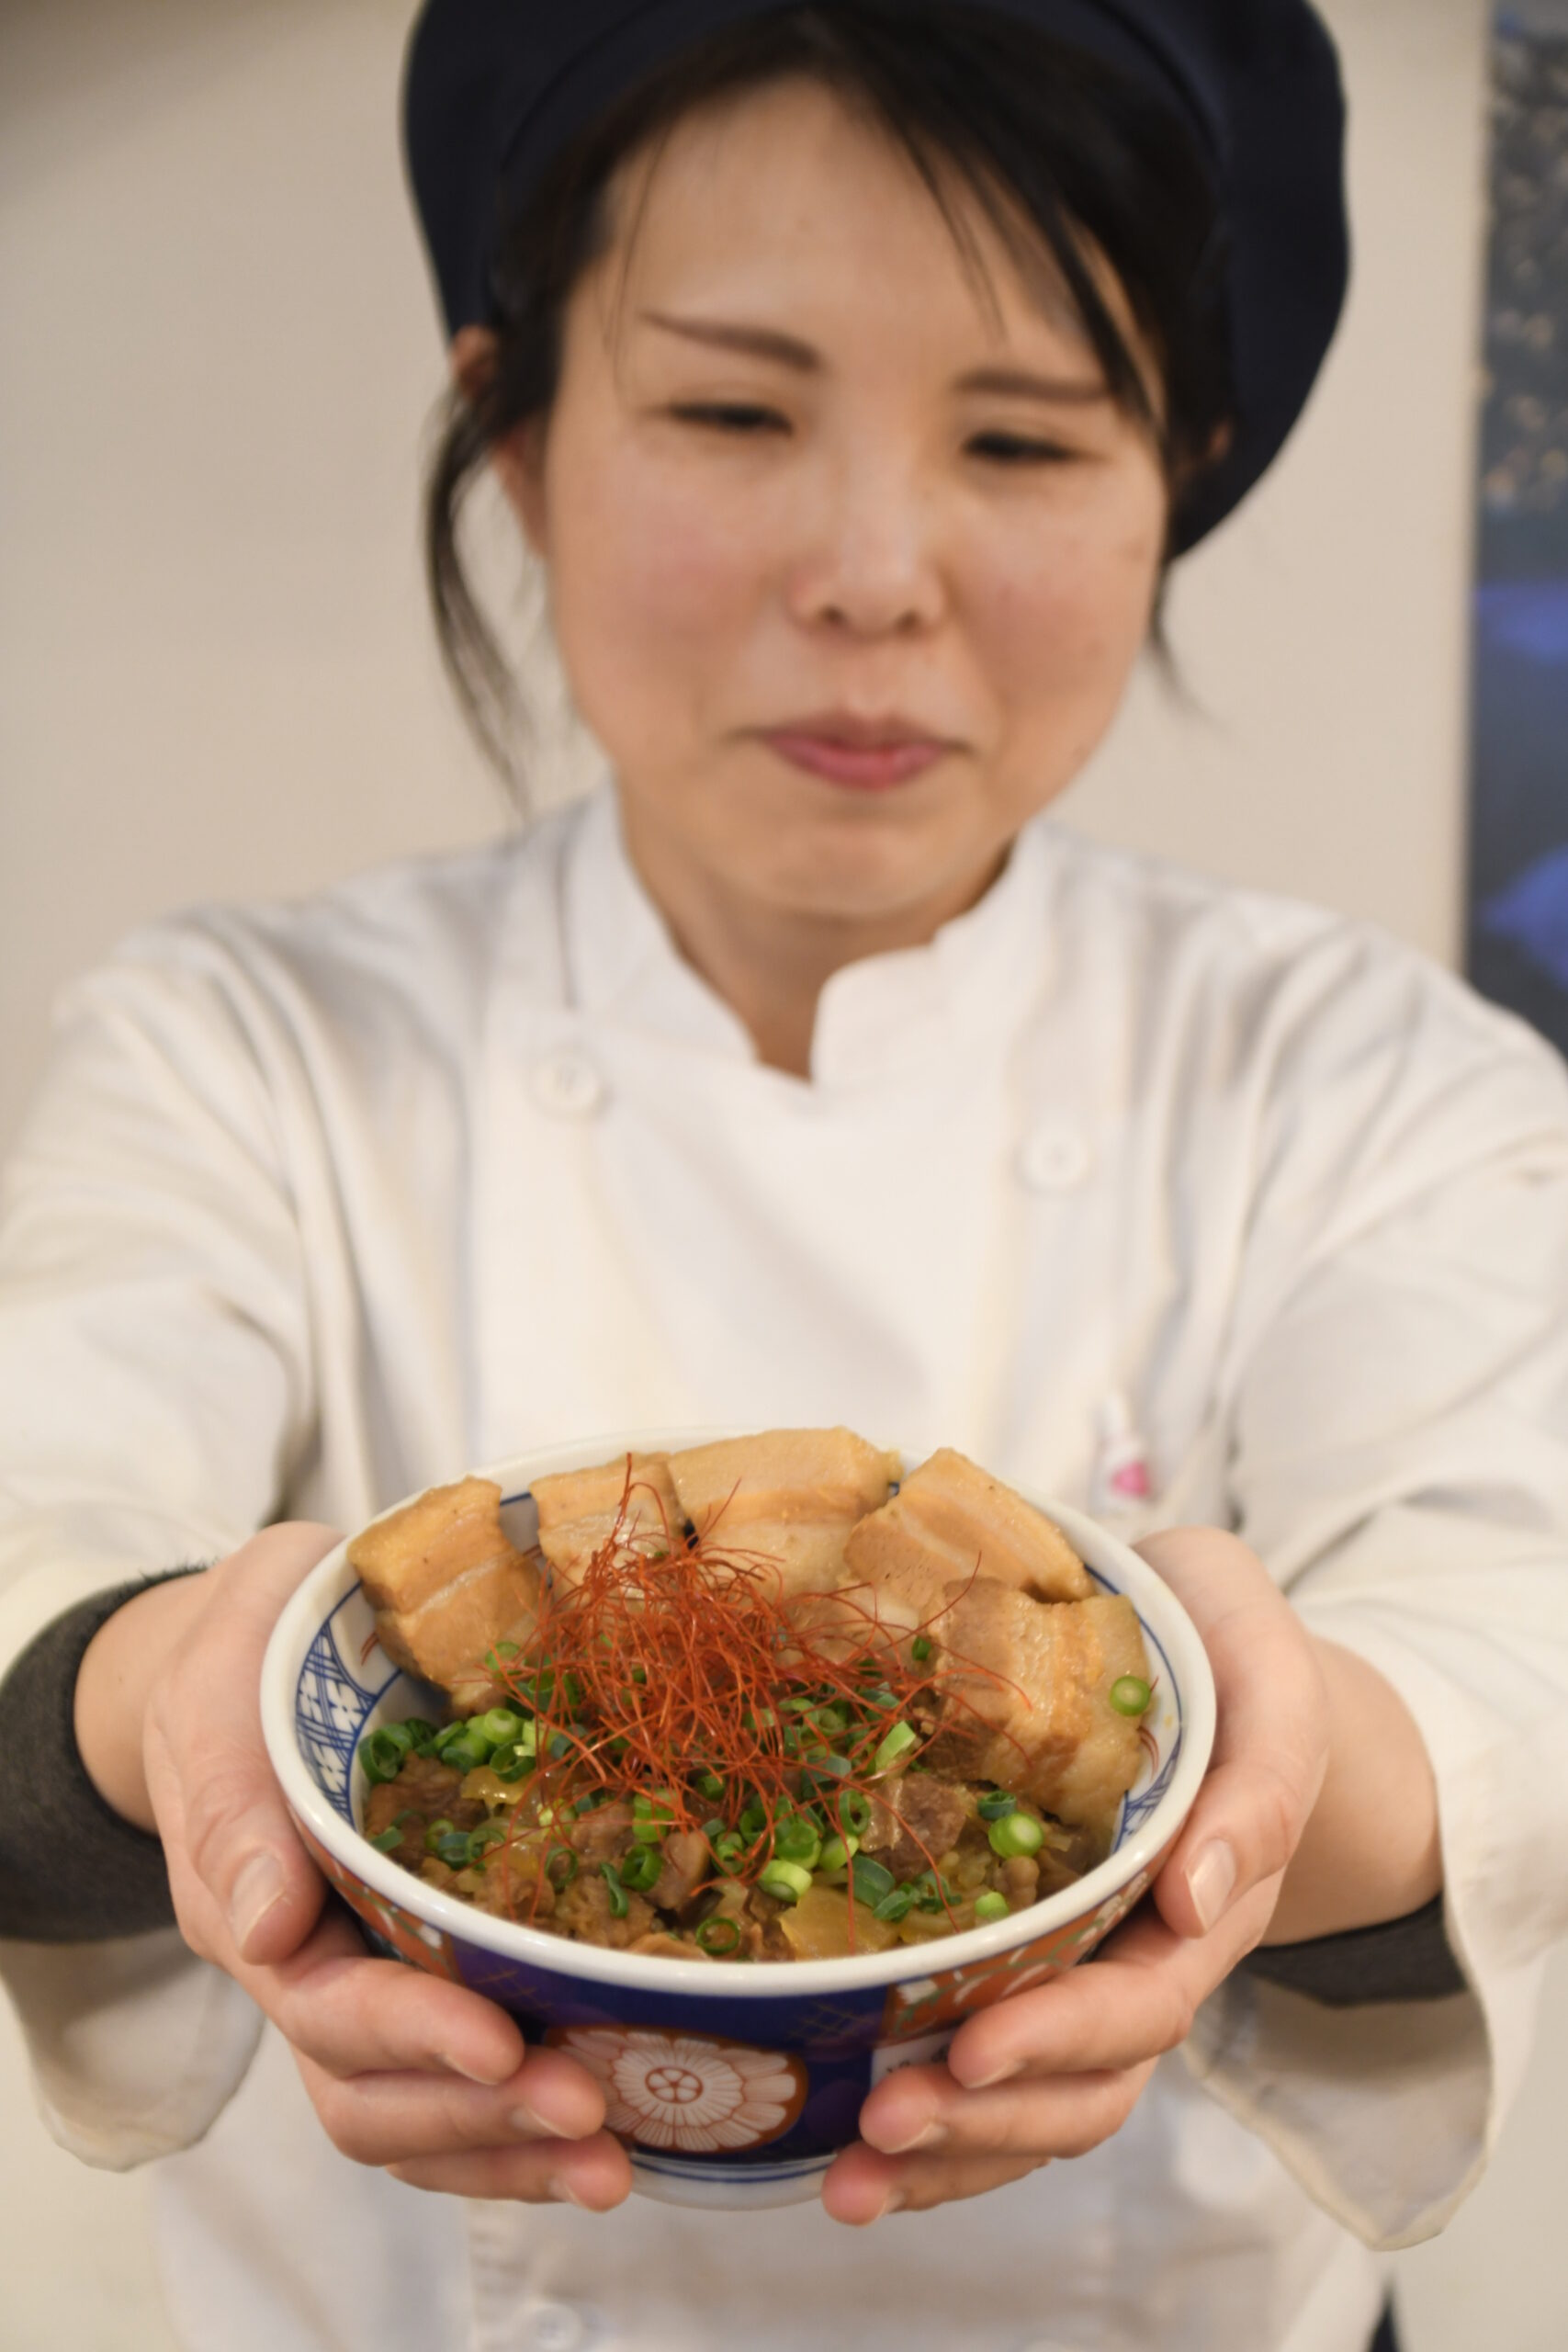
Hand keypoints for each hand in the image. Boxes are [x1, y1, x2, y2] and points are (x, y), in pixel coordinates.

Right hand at [83, 1524, 630, 2207]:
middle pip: (373, 2097)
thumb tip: (264, 1935)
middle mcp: (309, 1968)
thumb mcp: (218, 1696)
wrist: (251, 1647)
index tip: (503, 2044)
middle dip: (480, 2118)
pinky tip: (616, 2130)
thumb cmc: (239, 1658)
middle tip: (591, 2115)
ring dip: (514, 2152)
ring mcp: (369, 1978)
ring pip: (420, 2116)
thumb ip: (233, 1803)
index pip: (326, 2009)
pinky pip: (467, 2077)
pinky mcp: (430, 1967)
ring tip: (614, 2164)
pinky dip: (526, 2124)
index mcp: (251, 1908)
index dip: (416, 2036)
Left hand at [822, 1526, 1330, 2222]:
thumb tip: (1198, 1896)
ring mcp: (1082, 1967)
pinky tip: (835, 2146)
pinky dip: (926, 2120)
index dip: (1060, 2035)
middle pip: (1083, 2085)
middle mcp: (1146, 1956)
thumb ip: (1260, 1779)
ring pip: (1031, 2102)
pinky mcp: (1018, 1955)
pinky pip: (981, 2061)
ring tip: (849, 2181)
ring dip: (946, 2154)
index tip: (972, 2048)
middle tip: (881, 2122)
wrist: (1205, 1633)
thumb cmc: (1231, 1646)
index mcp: (1208, 1900)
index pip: (1141, 2001)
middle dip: (984, 2120)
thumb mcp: (1267, 1676)